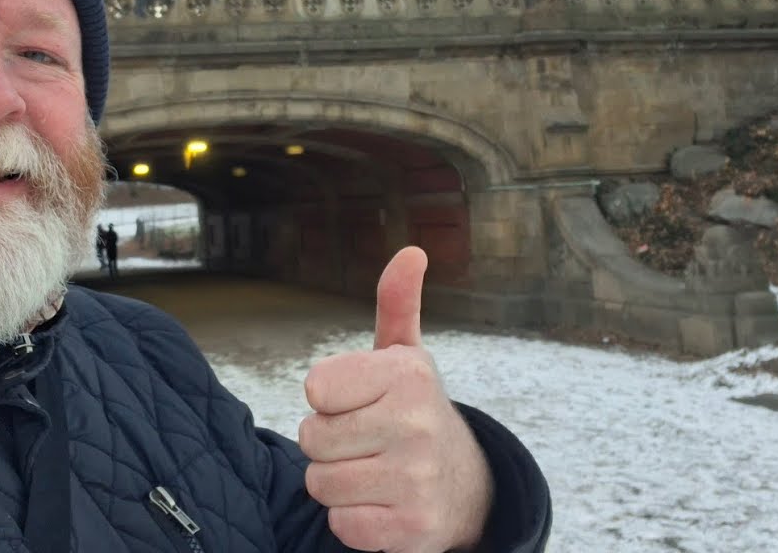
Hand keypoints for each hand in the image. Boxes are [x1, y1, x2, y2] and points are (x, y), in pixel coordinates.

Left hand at [299, 247, 492, 552]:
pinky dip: (352, 520)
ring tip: (371, 471)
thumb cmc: (412, 411)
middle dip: (327, 443)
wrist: (466, 485)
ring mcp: (417, 480)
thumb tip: (411, 252)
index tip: (356, 401)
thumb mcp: (405, 354)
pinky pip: (342, 525)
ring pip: (320, 484)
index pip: (315, 388)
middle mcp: (416, 424)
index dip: (326, 400)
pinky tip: (381, 503)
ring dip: (336, 483)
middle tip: (363, 440)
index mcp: (408, 375)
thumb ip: (397, 303)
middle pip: (311, 439)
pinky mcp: (413, 529)